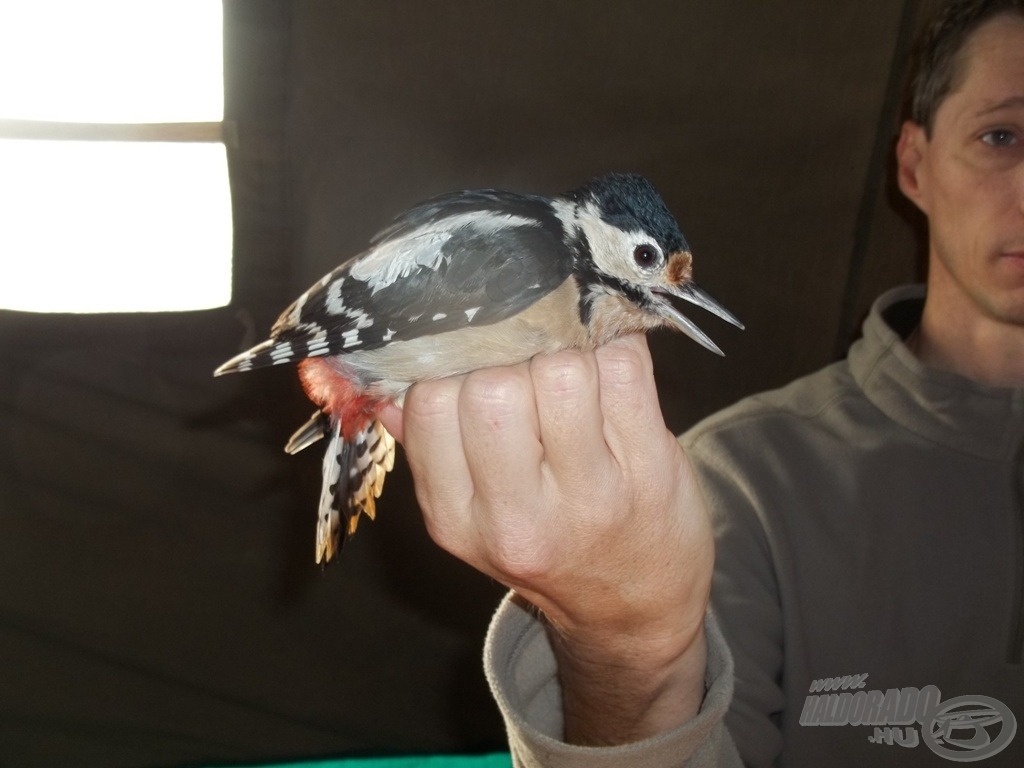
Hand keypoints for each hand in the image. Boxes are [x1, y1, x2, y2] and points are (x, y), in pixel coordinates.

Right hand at [378, 334, 712, 743]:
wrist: (634, 612)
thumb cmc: (549, 546)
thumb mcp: (471, 520)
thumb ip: (430, 452)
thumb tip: (384, 386)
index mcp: (457, 520)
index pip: (430, 403)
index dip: (457, 372)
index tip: (481, 375)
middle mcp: (518, 516)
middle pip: (492, 385)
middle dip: (512, 365)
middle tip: (531, 382)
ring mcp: (590, 495)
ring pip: (561, 369)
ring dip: (568, 357)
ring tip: (576, 382)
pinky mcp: (651, 470)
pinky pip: (623, 368)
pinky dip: (616, 352)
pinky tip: (612, 377)